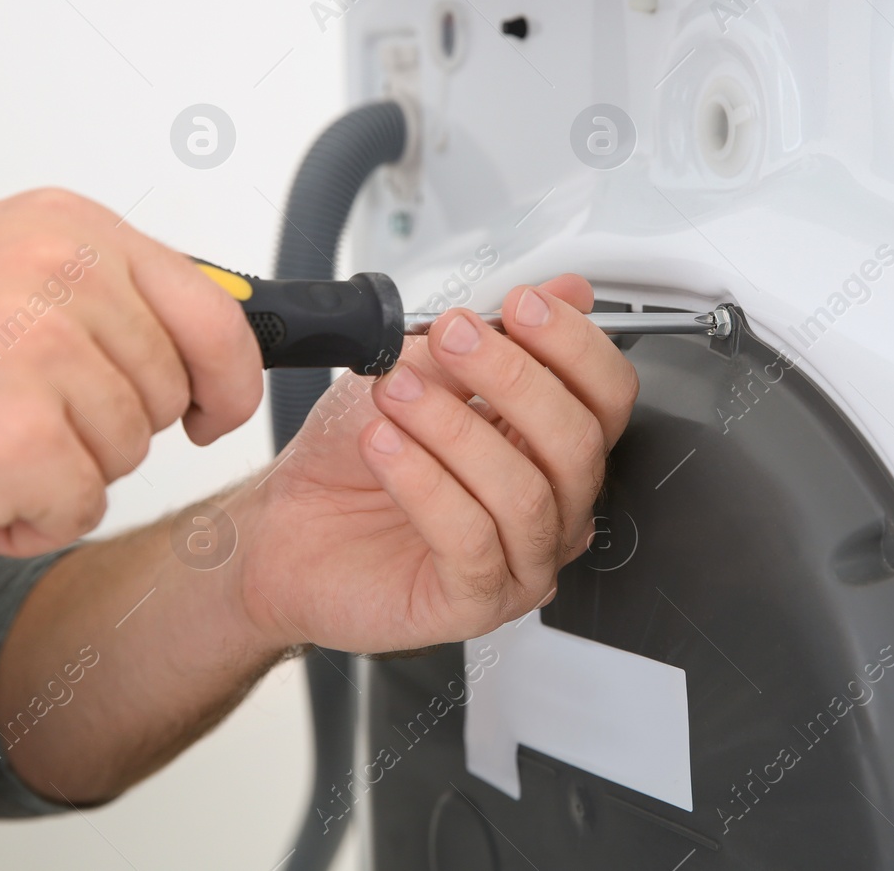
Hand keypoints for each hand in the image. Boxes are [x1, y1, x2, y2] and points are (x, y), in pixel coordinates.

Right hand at [0, 188, 263, 557]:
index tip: (218, 409)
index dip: (228, 375)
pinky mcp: (19, 438)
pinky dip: (32, 519)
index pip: (211, 307)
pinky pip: (83, 507)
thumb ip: (100, 287)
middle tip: (19, 415)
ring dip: (64, 471)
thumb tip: (207, 319)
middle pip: (167, 390)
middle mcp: (60, 274)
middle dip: (111, 426)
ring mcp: (40, 351)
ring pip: (128, 452)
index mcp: (64, 226)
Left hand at [230, 275, 638, 652]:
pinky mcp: (474, 603)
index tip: (522, 305)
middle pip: (578, 443)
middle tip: (451, 338)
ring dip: (455, 429)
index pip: (608, 398)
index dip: (576, 346)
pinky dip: (424, 483)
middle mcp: (548, 506)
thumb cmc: (351, 458)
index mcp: (547, 446)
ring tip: (396, 393)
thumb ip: (487, 338)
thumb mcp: (417, 375)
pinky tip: (385, 447)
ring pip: (524, 492)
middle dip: (514, 377)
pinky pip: (471, 540)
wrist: (285, 526)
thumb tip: (561, 291)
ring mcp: (519, 560)